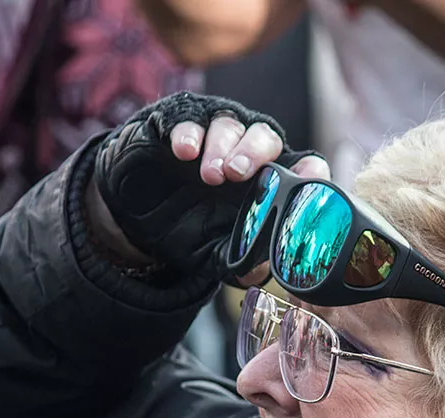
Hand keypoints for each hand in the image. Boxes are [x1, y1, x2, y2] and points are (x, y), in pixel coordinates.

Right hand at [90, 91, 329, 280]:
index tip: (309, 178)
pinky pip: (189, 119)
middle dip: (255, 153)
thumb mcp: (214, 255)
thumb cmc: (187, 232)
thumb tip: (261, 271)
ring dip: (223, 146)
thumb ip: (240, 262)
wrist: (135, 222)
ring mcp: (212, 137)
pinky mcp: (177, 125)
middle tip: (238, 174)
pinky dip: (190, 133)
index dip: (309, 170)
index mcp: (265, 183)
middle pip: (266, 138)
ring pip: (231, 124)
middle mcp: (243, 154)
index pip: (299, 166)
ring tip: (210, 175)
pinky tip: (185, 152)